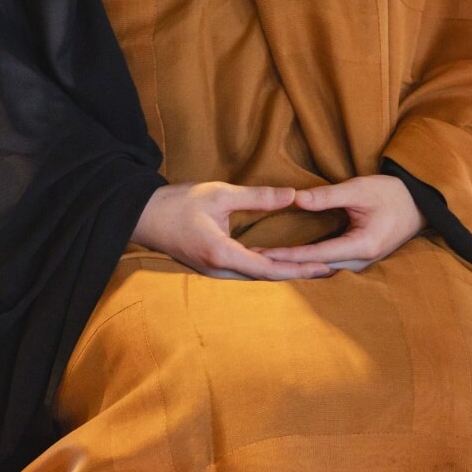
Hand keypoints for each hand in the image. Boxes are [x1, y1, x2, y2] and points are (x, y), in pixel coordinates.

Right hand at [130, 181, 332, 279]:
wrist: (141, 216)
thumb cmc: (176, 203)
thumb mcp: (219, 194)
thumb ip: (258, 198)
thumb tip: (294, 196)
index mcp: (223, 254)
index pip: (270, 268)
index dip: (300, 269)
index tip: (325, 267)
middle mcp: (221, 270)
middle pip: (268, 278)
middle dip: (299, 274)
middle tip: (330, 270)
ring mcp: (215, 272)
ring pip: (258, 277)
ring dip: (285, 273)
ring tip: (313, 268)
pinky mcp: (213, 267)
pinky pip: (247, 271)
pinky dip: (269, 268)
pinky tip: (284, 263)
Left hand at [257, 175, 425, 271]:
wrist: (420, 206)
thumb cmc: (393, 194)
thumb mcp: (360, 189)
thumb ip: (328, 196)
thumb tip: (296, 199)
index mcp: (361, 246)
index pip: (315, 254)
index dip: (287, 255)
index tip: (261, 255)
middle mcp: (359, 262)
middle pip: (314, 269)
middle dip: (284, 267)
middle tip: (253, 263)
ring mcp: (359, 265)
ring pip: (319, 271)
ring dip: (293, 269)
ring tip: (264, 266)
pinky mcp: (357, 262)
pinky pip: (326, 266)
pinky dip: (306, 264)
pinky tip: (286, 262)